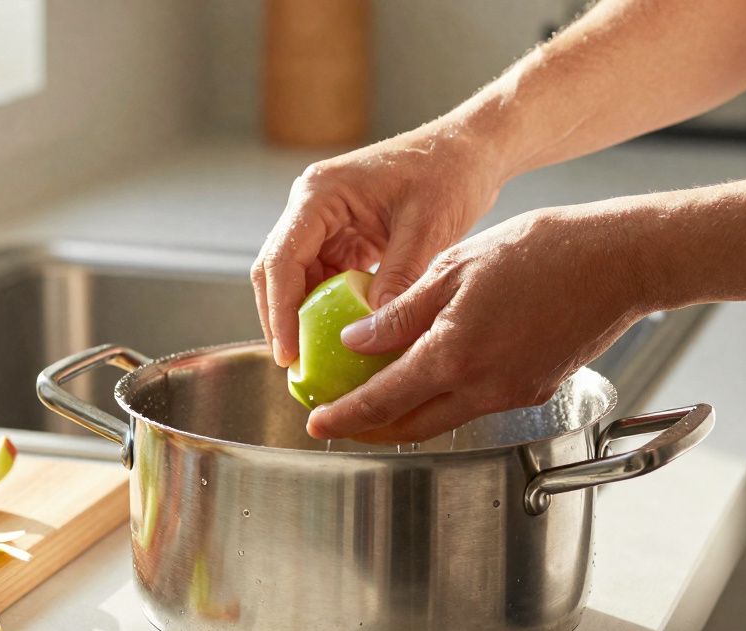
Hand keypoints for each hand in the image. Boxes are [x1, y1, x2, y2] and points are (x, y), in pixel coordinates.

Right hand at [250, 122, 506, 367]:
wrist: (470, 150)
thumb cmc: (450, 172)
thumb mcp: (427, 227)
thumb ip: (398, 277)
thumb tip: (373, 328)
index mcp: (320, 194)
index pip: (281, 260)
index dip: (279, 311)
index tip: (289, 354)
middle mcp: (311, 206)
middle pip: (276, 272)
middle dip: (281, 319)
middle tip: (294, 366)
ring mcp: (324, 222)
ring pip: (295, 279)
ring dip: (301, 316)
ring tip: (313, 358)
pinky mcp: (341, 236)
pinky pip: (322, 278)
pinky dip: (326, 308)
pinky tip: (339, 336)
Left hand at [307, 206, 651, 441]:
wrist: (620, 262)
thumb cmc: (543, 251)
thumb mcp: (455, 268)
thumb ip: (401, 312)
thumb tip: (354, 340)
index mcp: (454, 355)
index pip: (382, 401)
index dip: (344, 417)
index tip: (316, 423)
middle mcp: (483, 388)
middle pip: (410, 425)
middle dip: (368, 428)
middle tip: (337, 420)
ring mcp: (512, 394)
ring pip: (442, 419)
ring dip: (405, 415)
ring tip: (375, 398)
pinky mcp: (534, 391)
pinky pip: (475, 406)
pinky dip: (443, 400)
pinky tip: (429, 378)